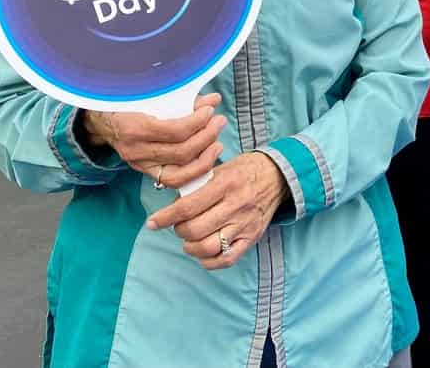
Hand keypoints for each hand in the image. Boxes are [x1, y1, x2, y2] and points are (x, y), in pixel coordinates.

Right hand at [80, 93, 224, 189]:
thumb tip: (213, 100)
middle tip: (219, 122)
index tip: (210, 109)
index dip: (198, 122)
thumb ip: (181, 99)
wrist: (100, 122)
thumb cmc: (126, 103)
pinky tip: (206, 158)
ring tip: (218, 144)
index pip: (174, 131)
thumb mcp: (148, 95)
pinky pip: (173, 180)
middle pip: (181, 152)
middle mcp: (136, 151)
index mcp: (134, 128)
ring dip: (204, 160)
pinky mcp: (146, 173)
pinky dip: (193, 172)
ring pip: (178, 175)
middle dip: (206, 137)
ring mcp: (140, 166)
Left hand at [145, 151, 286, 269]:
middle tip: (178, 226)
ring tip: (189, 240)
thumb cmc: (243, 170)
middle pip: (195, 229)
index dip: (165, 217)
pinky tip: (203, 251)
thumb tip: (171, 203)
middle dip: (179, 231)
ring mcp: (245, 224)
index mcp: (226, 183)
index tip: (152, 223)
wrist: (278, 175)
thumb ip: (197, 184)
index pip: (187, 207)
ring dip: (191, 247)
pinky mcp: (252, 237)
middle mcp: (236, 204)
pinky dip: (209, 261)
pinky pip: (227, 259)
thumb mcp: (220, 168)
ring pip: (209, 247)